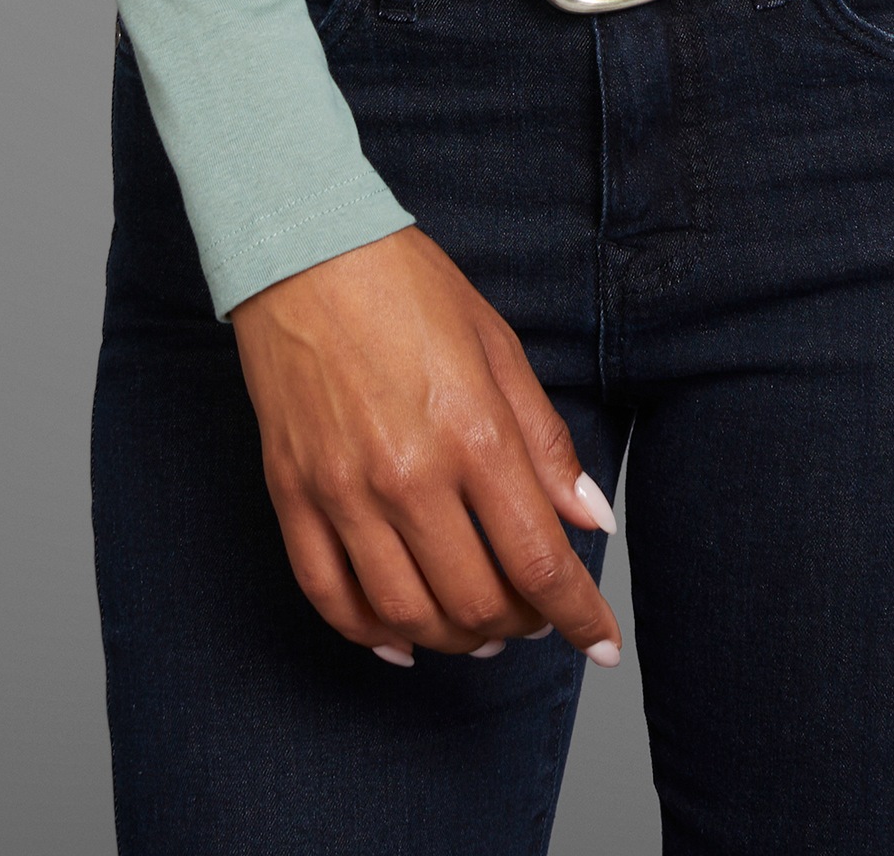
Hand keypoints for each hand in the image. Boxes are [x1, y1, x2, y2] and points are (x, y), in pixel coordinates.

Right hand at [230, 224, 623, 667]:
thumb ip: (545, 442)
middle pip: (477, 603)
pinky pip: (332, 599)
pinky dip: (372, 635)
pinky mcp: (293, 497)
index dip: (579, 615)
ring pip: (408, 616)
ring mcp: (343, 493)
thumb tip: (589, 519)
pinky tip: (402, 638)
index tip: (601, 642)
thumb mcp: (498, 346)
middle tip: (536, 616)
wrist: (304, 252)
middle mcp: (408, 476)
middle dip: (521, 626)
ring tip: (480, 628)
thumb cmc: (409, 288)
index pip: (539, 560)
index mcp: (472, 433)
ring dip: (456, 640)